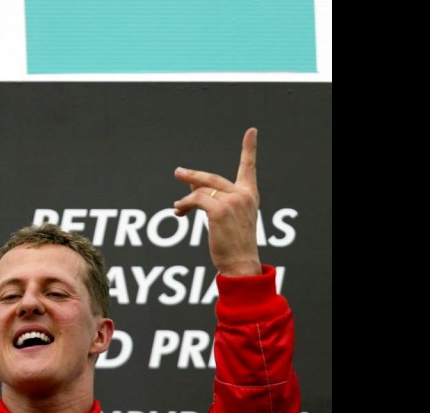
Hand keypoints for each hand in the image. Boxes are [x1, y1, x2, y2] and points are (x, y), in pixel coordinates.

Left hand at [173, 127, 261, 276]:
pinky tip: (179, 211)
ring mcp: (232, 201)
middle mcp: (243, 195)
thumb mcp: (226, 217)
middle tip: (178, 172)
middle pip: (212, 178)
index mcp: (250, 195)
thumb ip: (213, 197)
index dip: (249, 148)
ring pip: (201, 191)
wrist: (240, 263)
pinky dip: (184, 204)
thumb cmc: (233, 244)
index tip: (251, 131)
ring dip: (186, 199)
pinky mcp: (219, 210)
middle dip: (193, 175)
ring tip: (178, 207)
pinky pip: (196, 200)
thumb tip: (192, 181)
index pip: (249, 167)